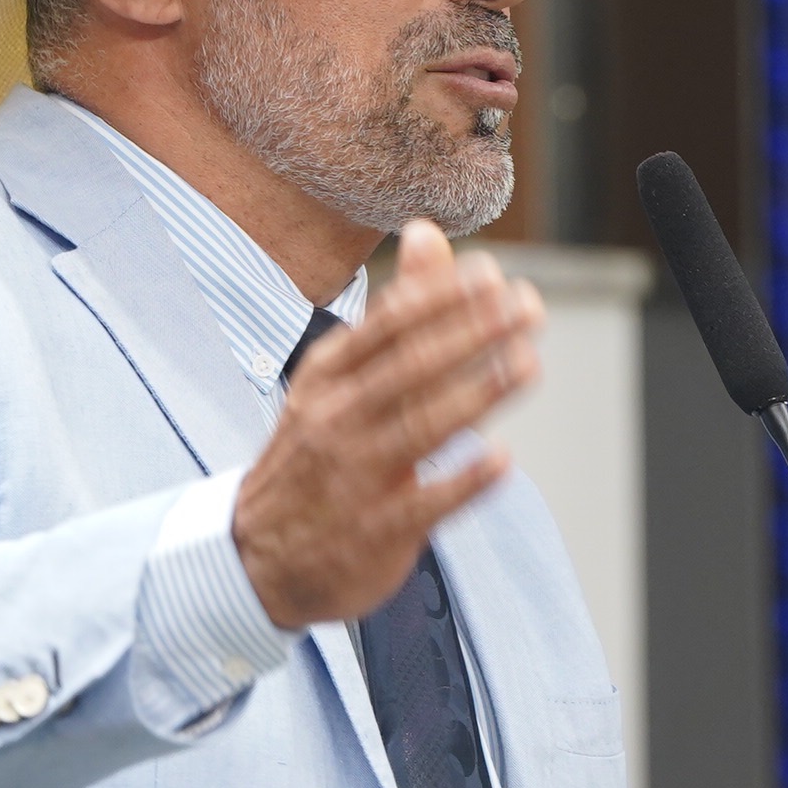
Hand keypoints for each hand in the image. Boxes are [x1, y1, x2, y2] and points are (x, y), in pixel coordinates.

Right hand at [234, 222, 543, 627]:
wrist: (259, 557)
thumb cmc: (317, 454)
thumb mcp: (337, 378)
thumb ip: (395, 311)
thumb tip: (427, 231)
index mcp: (327, 376)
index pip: (386, 326)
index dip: (441, 298)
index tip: (492, 276)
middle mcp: (337, 419)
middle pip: (410, 368)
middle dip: (472, 333)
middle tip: (528, 307)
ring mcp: (355, 477)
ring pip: (420, 427)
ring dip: (478, 394)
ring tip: (528, 363)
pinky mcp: (377, 530)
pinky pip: (427, 502)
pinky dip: (464, 480)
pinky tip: (501, 458)